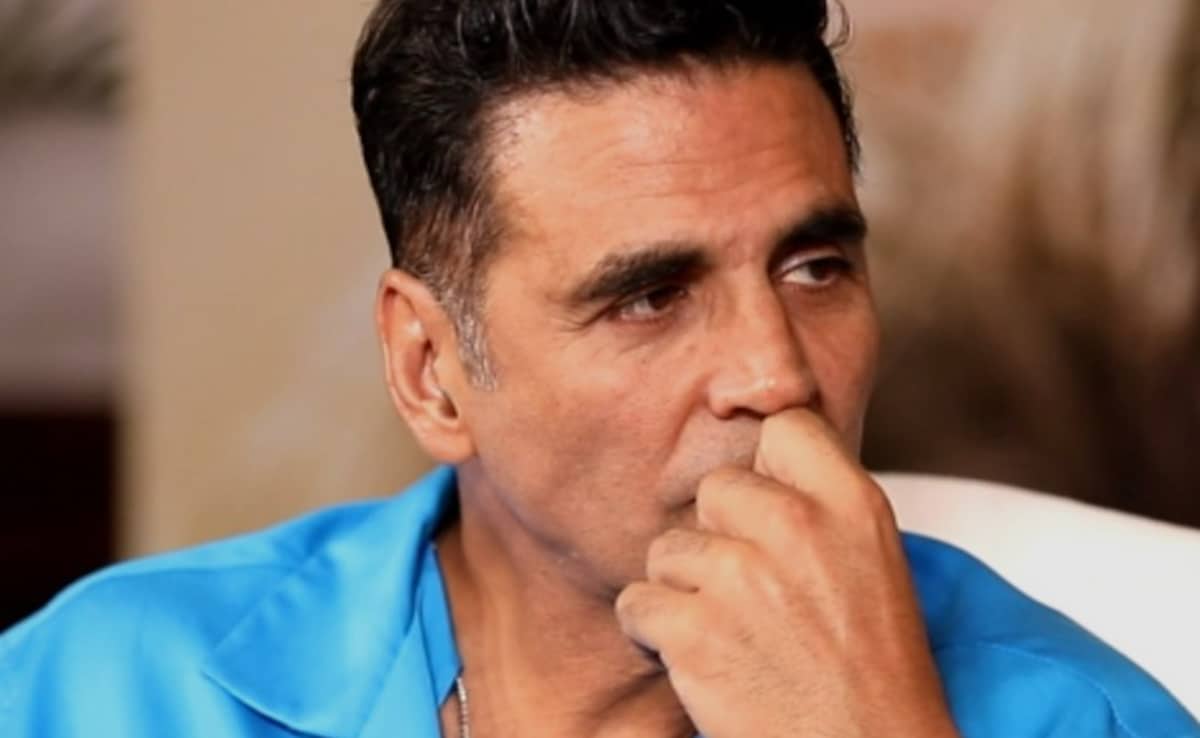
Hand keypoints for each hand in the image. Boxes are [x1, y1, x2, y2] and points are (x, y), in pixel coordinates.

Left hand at [615, 408, 958, 737]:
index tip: (764, 501)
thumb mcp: (873, 562)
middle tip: (751, 591)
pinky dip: (654, 633)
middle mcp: (796, 527)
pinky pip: (637, 601)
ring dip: (685, 590)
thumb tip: (757, 461)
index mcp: (852, 504)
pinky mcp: (694, 631)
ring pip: (668, 548)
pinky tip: (699, 658)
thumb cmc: (872, 672)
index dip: (766, 466)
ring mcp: (741, 577)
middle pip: (714, 489)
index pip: (783, 427)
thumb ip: (819, 504)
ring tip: (730, 633)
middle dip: (720, 536)